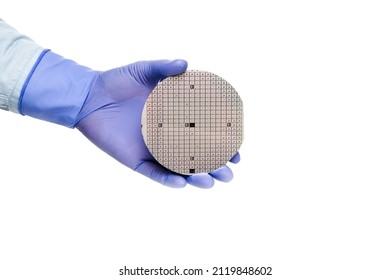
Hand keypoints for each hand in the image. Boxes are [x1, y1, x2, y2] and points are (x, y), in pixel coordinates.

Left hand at [76, 60, 239, 187]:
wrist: (88, 95)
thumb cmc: (116, 82)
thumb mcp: (143, 71)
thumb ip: (164, 68)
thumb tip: (187, 63)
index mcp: (174, 118)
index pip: (203, 133)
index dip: (221, 142)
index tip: (237, 148)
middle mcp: (167, 136)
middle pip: (196, 156)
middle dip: (214, 166)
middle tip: (229, 172)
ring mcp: (151, 150)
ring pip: (178, 169)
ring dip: (195, 178)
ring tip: (211, 181)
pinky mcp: (135, 160)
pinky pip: (153, 173)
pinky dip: (167, 180)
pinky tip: (181, 183)